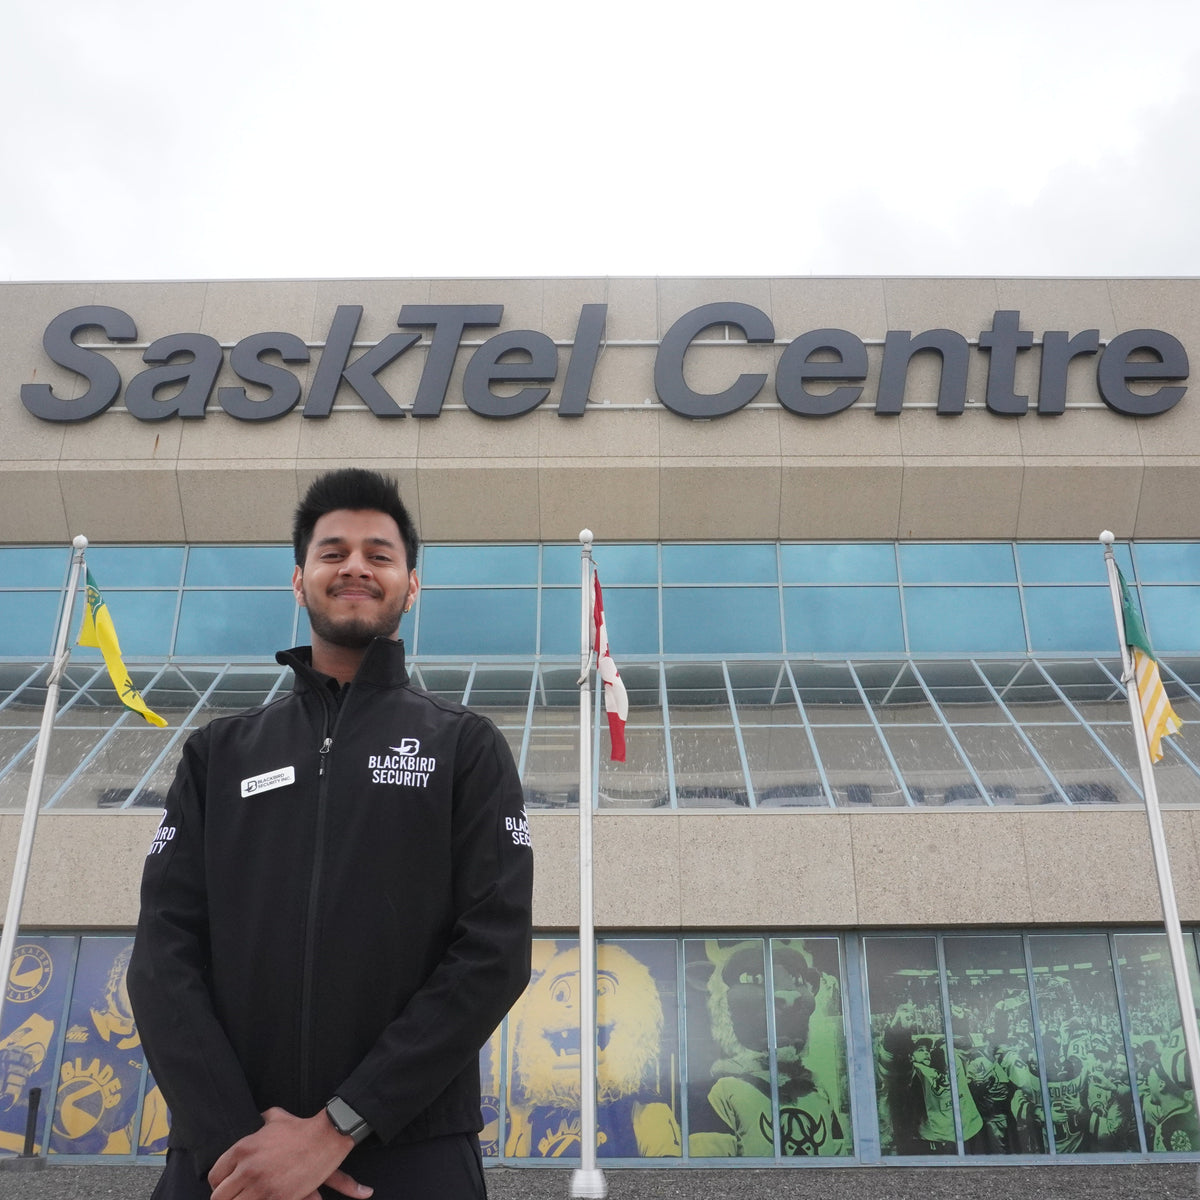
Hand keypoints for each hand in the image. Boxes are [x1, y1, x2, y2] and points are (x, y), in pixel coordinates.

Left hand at [208, 1107, 371, 1199]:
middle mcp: (247, 1169)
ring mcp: (261, 1186)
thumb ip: (263, 1118)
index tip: (228, 1186)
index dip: (219, 1184)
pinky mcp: (276, 1198)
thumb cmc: (301, 1128)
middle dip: (227, 1198)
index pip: (215, 1176)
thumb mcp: (277, 1118)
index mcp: (243, 1149)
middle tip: (238, 1195)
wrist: (325, 1138)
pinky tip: (263, 1199)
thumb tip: (258, 1117)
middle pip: (219, 1197)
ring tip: (251, 1196)